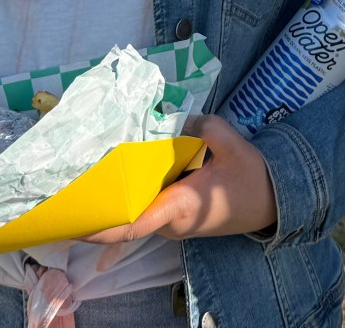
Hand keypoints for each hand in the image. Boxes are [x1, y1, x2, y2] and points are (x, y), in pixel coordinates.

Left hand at [80, 115, 276, 242]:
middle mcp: (170, 222)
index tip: (74, 223)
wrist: (272, 202)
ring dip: (117, 195)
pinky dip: (134, 191)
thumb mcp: (230, 143)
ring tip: (90, 168)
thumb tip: (171, 116)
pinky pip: (148, 205)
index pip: (133, 224)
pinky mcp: (176, 217)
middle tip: (72, 179)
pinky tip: (124, 169)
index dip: (101, 227)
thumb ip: (199, 127)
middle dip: (100, 203)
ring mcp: (172, 223)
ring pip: (136, 210)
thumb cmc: (251, 178)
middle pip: (126, 216)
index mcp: (180, 206)